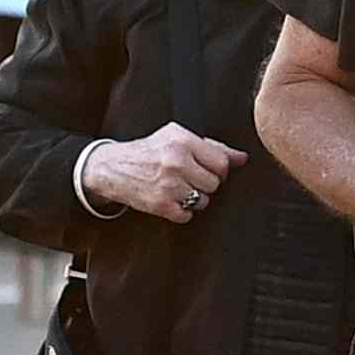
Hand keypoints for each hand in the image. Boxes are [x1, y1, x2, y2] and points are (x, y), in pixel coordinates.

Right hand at [82, 124, 246, 222]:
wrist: (112, 167)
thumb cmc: (149, 151)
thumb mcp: (178, 138)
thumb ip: (212, 147)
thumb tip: (242, 158)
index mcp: (183, 141)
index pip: (222, 164)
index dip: (218, 170)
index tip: (207, 170)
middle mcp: (176, 161)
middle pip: (214, 184)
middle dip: (205, 184)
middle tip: (188, 179)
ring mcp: (168, 184)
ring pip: (203, 201)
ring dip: (194, 199)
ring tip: (177, 188)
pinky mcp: (161, 204)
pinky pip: (187, 215)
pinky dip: (181, 211)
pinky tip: (169, 198)